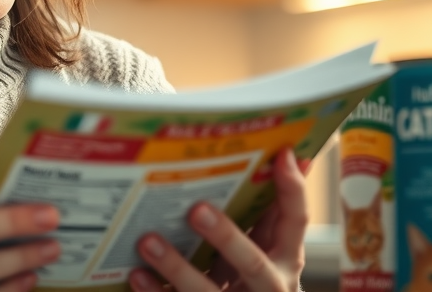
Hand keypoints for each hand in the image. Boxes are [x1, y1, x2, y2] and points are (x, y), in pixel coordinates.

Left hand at [127, 147, 308, 291]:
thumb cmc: (256, 279)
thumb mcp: (270, 250)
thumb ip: (270, 213)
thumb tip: (281, 155)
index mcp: (286, 260)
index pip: (296, 222)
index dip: (292, 190)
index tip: (281, 154)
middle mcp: (269, 287)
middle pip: (252, 264)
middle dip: (226, 237)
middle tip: (196, 210)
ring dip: (177, 267)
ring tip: (147, 241)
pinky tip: (135, 274)